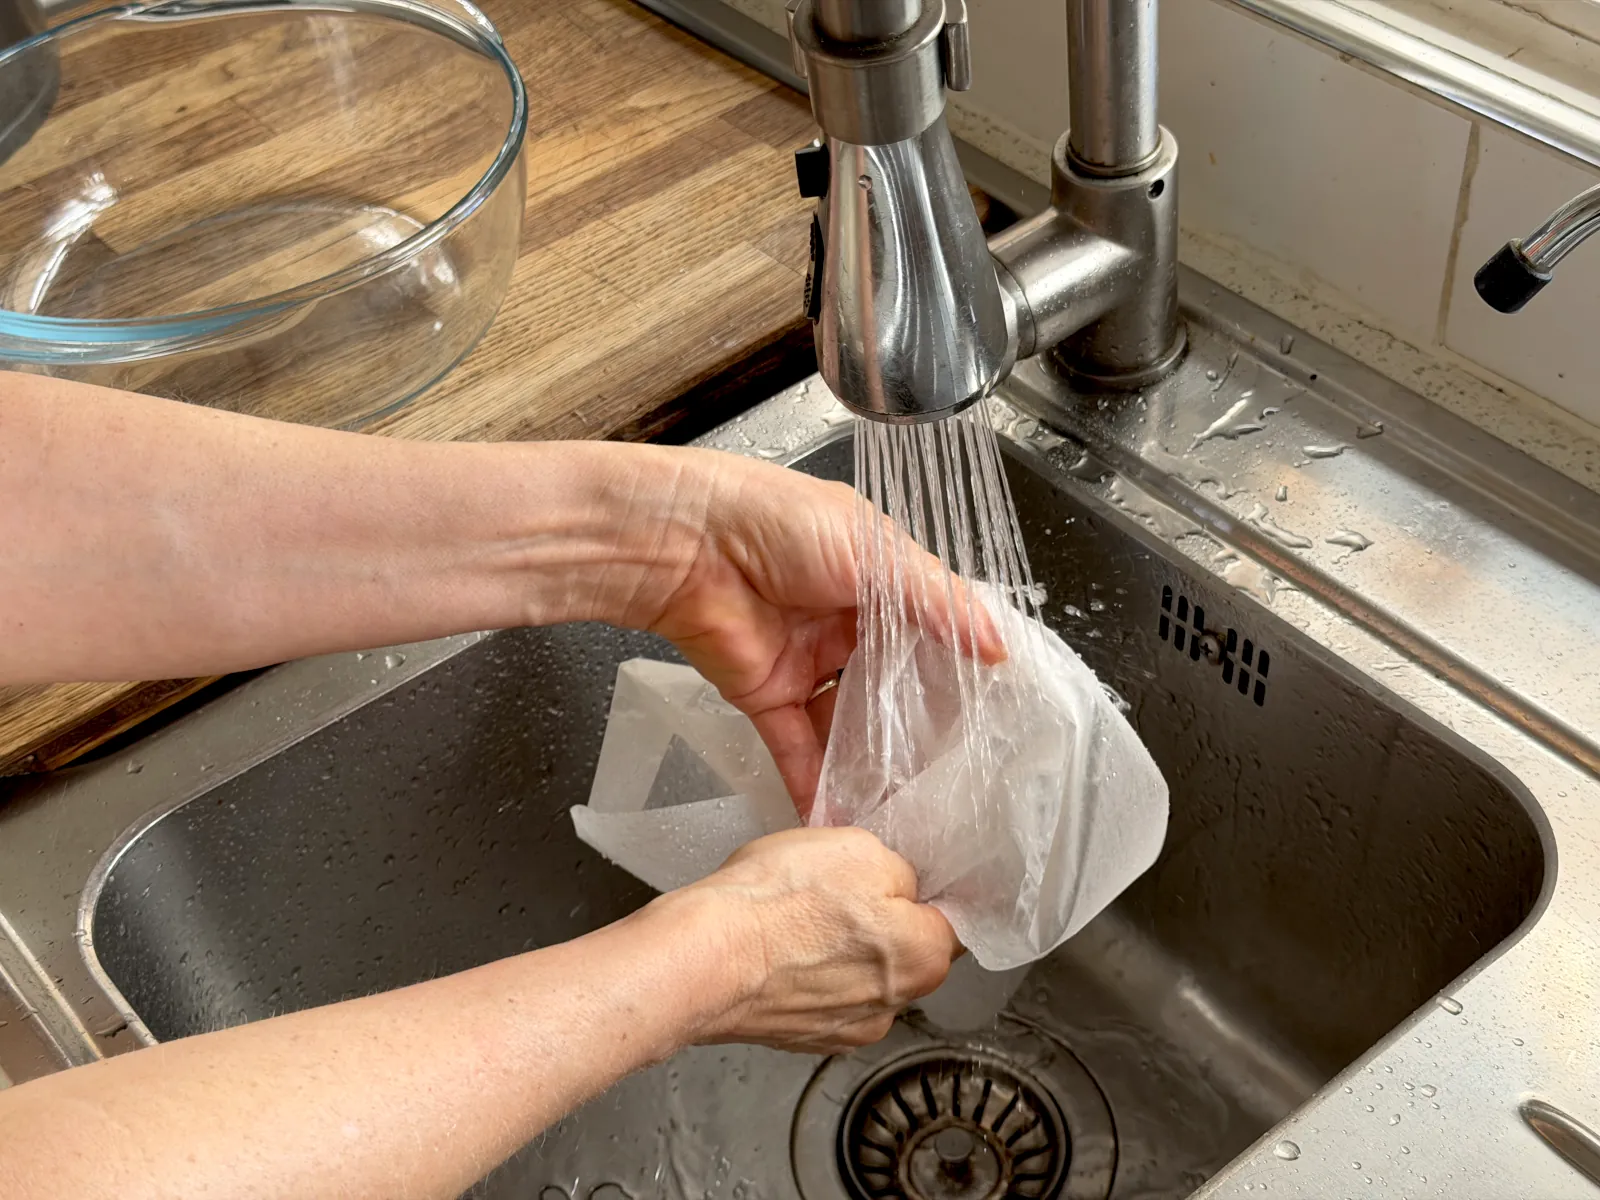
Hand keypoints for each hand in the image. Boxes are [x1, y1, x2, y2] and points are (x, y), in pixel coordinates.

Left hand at [594, 445, 1003, 809]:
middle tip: (963, 769)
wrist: (683, 542)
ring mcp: (806, 662)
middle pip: (893, 683)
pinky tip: (844, 816)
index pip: (932, 628)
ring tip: (912, 804)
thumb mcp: (872, 551)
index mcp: (875, 576)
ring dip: (872, 761)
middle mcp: (843, 622)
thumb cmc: (774, 521)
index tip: (995, 709)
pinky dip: (815, 782)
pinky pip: (796, 747)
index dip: (960, 665)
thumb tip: (997, 647)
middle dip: (921, 724)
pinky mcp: (766, 695)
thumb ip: (938, 602)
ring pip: (848, 723)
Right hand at [666, 827, 959, 1054]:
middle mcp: (894, 1005)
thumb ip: (899, 871)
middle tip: (838, 889)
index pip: (954, 922)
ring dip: (840, 949)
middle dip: (879, 920)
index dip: (927, 893)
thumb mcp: (859, 848)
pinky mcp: (802, 1037)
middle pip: (905, 952)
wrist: (702, 958)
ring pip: (860, 975)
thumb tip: (901, 886)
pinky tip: (778, 944)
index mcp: (925, 958)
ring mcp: (846, 1029)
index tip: (904, 877)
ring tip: (798, 916)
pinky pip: (820, 995)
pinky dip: (806, 972)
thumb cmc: (779, 903)